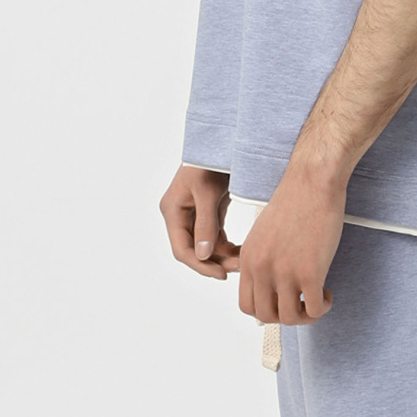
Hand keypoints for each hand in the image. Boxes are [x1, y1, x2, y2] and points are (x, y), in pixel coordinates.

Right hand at [159, 164, 240, 278]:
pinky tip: (241, 251)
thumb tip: (202, 255)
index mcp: (172, 211)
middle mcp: (179, 215)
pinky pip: (215, 236)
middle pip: (194, 250)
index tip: (221, 274)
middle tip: (239, 269)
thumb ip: (205, 224)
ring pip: (206, 246)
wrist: (223, 142)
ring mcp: (193, 215)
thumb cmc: (210, 162)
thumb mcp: (208, 193)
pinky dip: (227, 246)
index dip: (200, 265)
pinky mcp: (207, 212)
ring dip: (223, 256)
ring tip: (244, 261)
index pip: (182, 250)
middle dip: (215, 262)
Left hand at [237, 162, 343, 325]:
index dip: (266, 311)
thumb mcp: (264, 232)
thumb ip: (262, 258)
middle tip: (301, 304)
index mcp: (248, 259)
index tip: (282, 302)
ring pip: (290, 317)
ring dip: (306, 316)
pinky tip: (328, 294)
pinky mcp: (310, 272)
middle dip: (285, 317)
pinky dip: (323, 308)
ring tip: (317, 299)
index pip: (246, 305)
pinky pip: (315, 308)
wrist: (312, 182)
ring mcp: (285, 272)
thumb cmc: (294, 201)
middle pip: (265, 316)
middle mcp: (262, 268)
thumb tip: (271, 284)